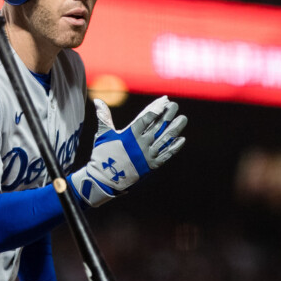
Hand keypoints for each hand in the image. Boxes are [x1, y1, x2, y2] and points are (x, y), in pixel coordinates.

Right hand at [69, 96, 186, 206]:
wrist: (105, 180)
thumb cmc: (103, 155)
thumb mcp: (104, 135)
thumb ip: (104, 116)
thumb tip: (97, 101)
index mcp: (130, 135)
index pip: (147, 118)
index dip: (156, 108)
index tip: (164, 101)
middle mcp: (141, 143)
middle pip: (158, 126)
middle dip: (168, 115)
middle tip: (175, 105)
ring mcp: (148, 155)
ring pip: (165, 139)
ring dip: (175, 128)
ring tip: (183, 118)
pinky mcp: (152, 165)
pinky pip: (166, 155)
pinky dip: (174, 147)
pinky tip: (181, 139)